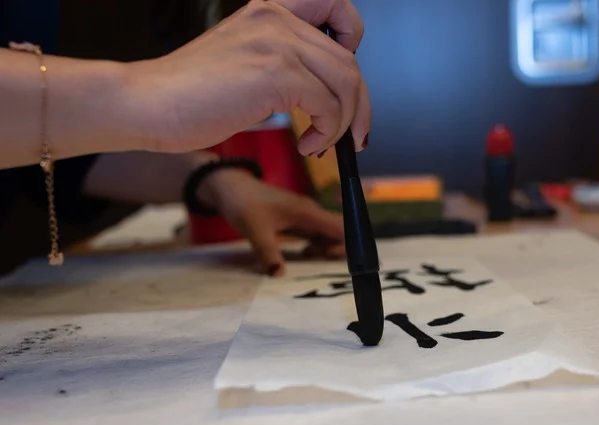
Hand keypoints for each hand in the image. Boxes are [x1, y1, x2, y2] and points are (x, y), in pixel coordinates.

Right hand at [128, 0, 369, 156]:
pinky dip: (327, 133)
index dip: (353, 42)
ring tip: (322, 144)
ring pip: (346, 82)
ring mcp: (277, 42)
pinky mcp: (276, 72)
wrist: (148, 103)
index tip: (346, 81)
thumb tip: (327, 94)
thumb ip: (283, 64)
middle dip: (358, 105)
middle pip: (349, 60)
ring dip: (344, 123)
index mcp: (269, 11)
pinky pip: (328, 106)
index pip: (337, 8)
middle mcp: (277, 18)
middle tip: (354, 136)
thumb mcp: (244, 63)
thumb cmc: (188, 94)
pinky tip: (308, 146)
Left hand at [197, 168, 344, 275]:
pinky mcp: (299, 221)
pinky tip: (305, 254)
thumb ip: (268, 253)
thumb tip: (279, 274)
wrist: (231, 188)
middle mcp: (312, 213)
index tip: (330, 258)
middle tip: (321, 262)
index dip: (345, 243)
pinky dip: (318, 246)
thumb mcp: (254, 230)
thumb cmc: (244, 204)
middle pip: (339, 231)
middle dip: (338, 248)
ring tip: (311, 259)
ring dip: (327, 248)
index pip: (341, 226)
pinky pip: (317, 234)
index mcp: (307, 212)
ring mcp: (306, 217)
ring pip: (329, 234)